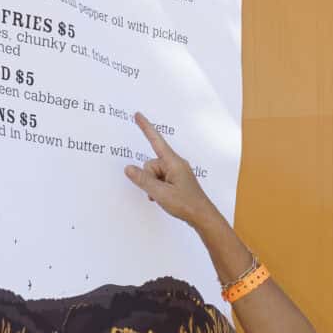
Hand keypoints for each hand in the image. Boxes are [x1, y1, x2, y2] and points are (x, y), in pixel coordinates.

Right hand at [126, 113, 219, 231]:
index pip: (156, 141)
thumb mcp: (160, 193)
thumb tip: (129, 169)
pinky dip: (158, 189)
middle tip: (158, 192)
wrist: (203, 217)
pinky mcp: (177, 181)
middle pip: (151, 164)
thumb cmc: (186, 204)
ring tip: (163, 197)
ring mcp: (177, 173)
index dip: (146, 128)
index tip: (138, 115)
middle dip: (148, 177)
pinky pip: (160, 180)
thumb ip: (143, 180)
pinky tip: (163, 198)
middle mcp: (176, 164)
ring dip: (153, 186)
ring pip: (154, 174)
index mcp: (173, 162)